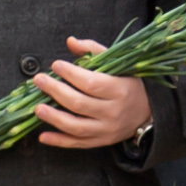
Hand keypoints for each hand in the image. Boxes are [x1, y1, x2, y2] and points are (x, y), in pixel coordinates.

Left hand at [30, 39, 152, 151]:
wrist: (148, 112)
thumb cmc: (128, 83)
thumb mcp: (118, 64)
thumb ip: (93, 50)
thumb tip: (70, 41)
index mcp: (120, 90)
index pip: (92, 83)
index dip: (71, 74)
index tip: (55, 65)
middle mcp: (113, 112)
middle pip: (79, 104)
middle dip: (56, 91)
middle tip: (39, 80)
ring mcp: (107, 129)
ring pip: (76, 127)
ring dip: (53, 118)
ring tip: (37, 108)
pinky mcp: (101, 141)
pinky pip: (77, 143)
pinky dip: (59, 141)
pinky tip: (42, 136)